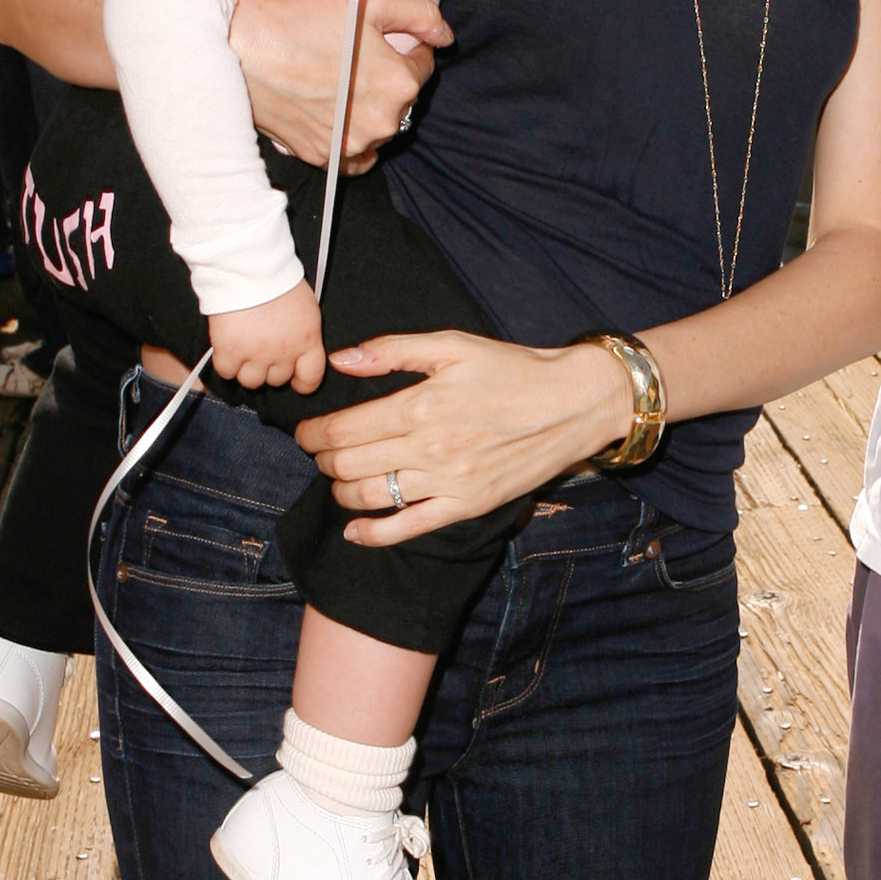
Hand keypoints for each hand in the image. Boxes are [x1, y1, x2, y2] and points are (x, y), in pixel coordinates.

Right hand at [209, 280, 326, 392]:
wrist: (248, 266)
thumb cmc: (278, 279)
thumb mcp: (305, 307)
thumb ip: (303, 333)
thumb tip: (299, 350)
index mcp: (307, 340)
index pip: (311, 378)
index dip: (302, 382)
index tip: (295, 379)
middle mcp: (284, 352)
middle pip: (277, 380)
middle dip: (270, 369)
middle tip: (262, 350)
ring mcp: (256, 354)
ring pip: (251, 381)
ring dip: (246, 369)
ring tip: (243, 349)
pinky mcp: (230, 351)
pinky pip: (227, 372)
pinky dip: (225, 363)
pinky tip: (227, 347)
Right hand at [230, 0, 451, 170]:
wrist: (242, 48)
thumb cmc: (303, 21)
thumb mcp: (369, 2)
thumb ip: (420, 16)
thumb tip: (447, 37)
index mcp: (399, 84)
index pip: (423, 66)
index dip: (405, 47)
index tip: (381, 39)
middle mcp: (382, 122)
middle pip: (402, 98)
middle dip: (388, 78)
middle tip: (354, 56)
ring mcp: (351, 144)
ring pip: (379, 126)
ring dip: (370, 107)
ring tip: (339, 81)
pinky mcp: (323, 157)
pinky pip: (355, 157)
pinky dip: (354, 140)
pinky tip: (339, 117)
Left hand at [292, 330, 630, 536]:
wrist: (573, 402)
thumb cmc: (513, 368)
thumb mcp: (453, 344)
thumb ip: (392, 350)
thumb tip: (341, 360)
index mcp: (420, 405)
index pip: (344, 429)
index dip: (313, 433)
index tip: (307, 432)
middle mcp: (429, 448)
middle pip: (348, 464)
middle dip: (323, 460)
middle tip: (320, 452)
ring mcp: (448, 482)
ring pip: (371, 497)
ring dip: (341, 491)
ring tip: (340, 478)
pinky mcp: (467, 505)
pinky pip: (409, 528)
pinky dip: (373, 535)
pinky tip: (355, 531)